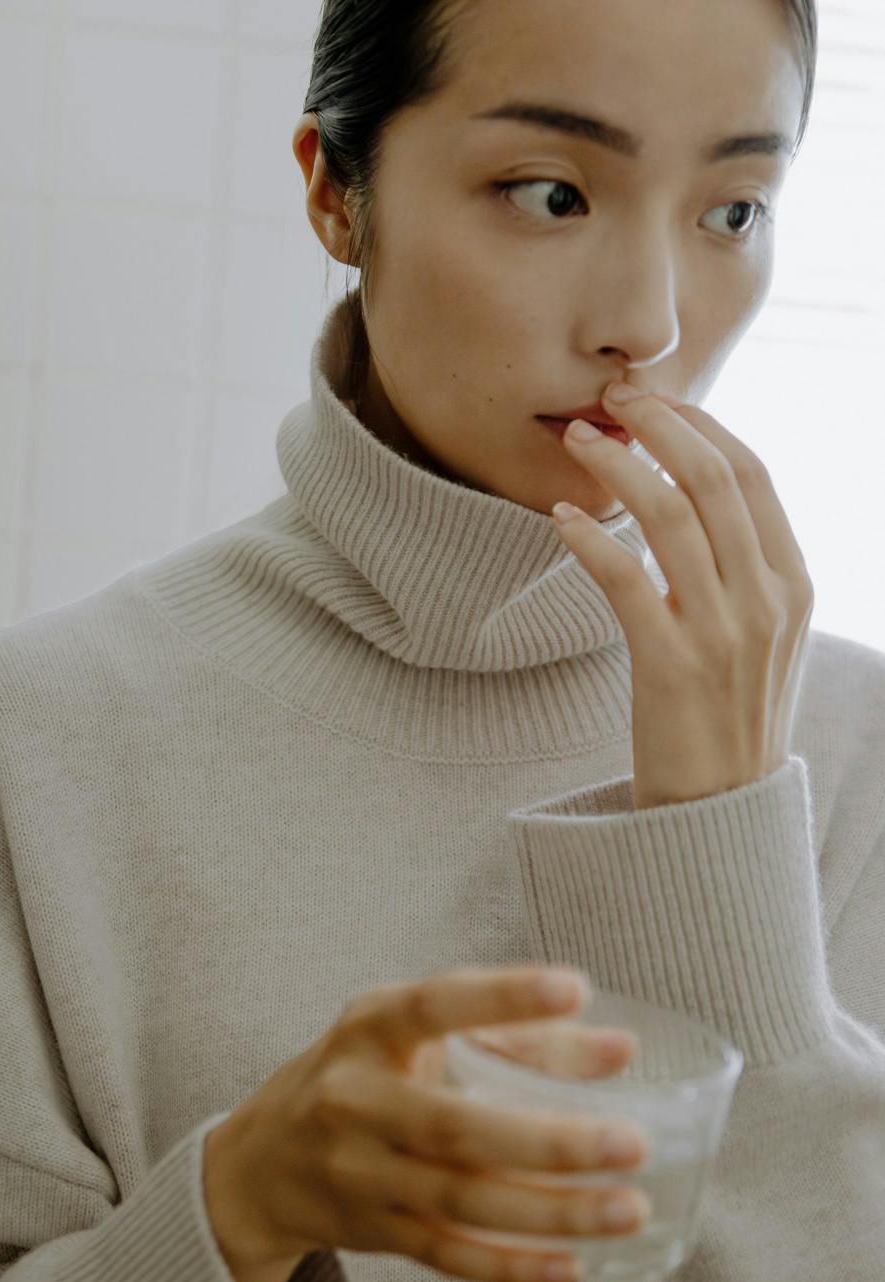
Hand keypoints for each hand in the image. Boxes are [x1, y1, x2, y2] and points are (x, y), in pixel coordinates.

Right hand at [203, 965, 652, 1281]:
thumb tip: (622, 1049)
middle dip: (549, 1140)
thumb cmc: (364, 1074)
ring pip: (460, 1202)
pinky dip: (510, 1268)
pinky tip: (572, 1266)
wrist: (263, 1162)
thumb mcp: (413, 1034)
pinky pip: (447, 1257)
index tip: (576, 988)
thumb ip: (515, 1034)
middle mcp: (354, 1098)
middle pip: (455, 1127)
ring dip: (550, 1211)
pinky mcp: (372, 1232)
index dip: (504, 997)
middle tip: (632, 1142)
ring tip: (628, 1207)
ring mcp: (358, 1173)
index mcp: (368, 1028)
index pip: (434, 1006)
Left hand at [552, 382, 814, 809]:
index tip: (655, 401)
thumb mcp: (762, 636)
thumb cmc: (728, 714)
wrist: (720, 808)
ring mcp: (723, 633)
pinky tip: (561, 516)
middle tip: (610, 399)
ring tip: (577, 441)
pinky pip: (626, 578)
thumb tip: (693, 497)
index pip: (752, 474)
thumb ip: (743, 570)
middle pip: (713, 478)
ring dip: (616, 466)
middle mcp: (767, 600)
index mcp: (795, 584)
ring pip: (668, 516)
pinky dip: (590, 538)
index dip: (700, 425)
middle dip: (659, 424)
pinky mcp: (670, 666)